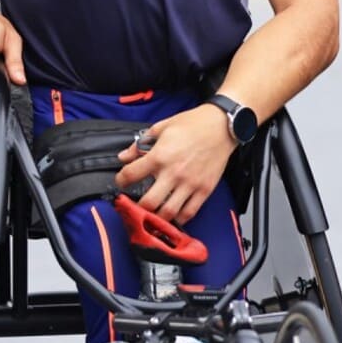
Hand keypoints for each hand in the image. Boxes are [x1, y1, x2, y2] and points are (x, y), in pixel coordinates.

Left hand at [113, 106, 236, 224]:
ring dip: (157, 217)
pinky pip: (189, 212)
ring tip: (152, 214)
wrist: (221, 125)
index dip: (121, 180)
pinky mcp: (204, 189)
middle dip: (137, 207)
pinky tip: (173, 215)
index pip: (131, 174)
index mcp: (160, 155)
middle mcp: (173, 172)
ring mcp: (190, 183)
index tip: (121, 182)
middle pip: (149, 202)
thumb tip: (124, 156)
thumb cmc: (193, 124)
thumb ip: (140, 144)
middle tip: (135, 205)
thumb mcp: (162, 127)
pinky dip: (178, 218)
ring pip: (168, 212)